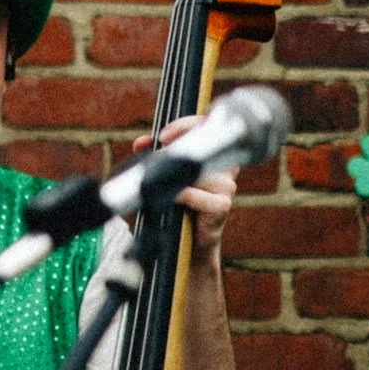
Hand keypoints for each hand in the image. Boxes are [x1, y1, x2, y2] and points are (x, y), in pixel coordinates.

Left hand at [138, 114, 237, 259]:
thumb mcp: (161, 178)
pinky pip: (196, 193)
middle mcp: (224, 169)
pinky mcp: (222, 205)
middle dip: (174, 153)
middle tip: (156, 158)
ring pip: (197, 172)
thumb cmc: (175, 207)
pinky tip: (174, 199)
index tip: (162, 136)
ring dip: (175, 178)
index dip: (186, 125)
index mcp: (213, 157)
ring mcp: (226, 187)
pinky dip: (181, 195)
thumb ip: (153, 157)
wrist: (187, 244)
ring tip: (165, 186)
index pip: (207, 128)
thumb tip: (142, 142)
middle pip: (200, 149)